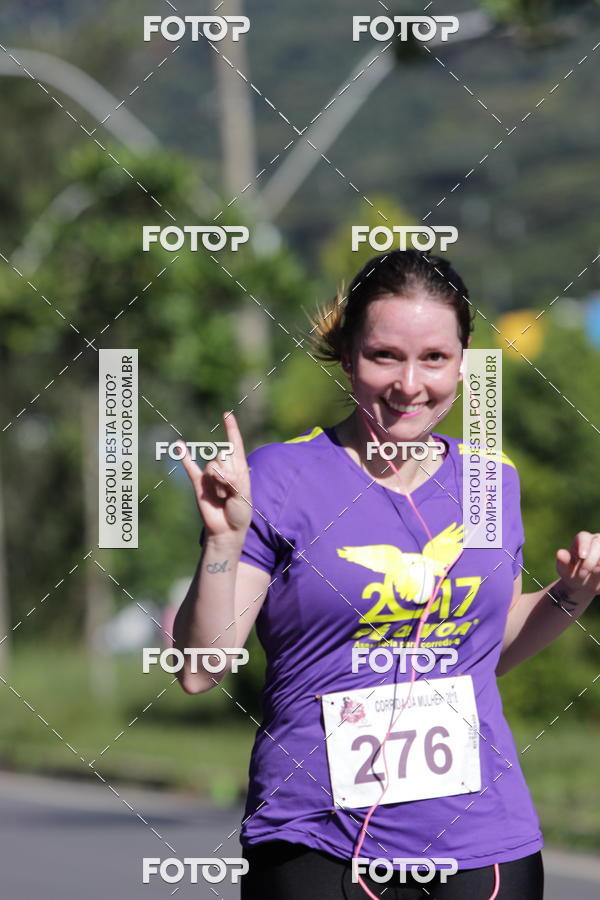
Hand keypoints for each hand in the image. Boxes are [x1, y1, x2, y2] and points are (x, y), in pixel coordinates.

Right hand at [176, 411, 252, 538]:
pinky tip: (178, 445)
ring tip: (222, 496)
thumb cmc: (240, 513)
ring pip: (212, 466)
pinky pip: (190, 467)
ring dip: (218, 483)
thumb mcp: (243, 497)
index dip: (232, 429)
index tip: (227, 414)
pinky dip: (184, 456)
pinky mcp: (198, 483)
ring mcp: (210, 475)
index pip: (235, 444)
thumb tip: (218, 473)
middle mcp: (224, 468)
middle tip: (230, 493)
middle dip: (228, 475)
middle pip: (222, 456)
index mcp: (238, 468)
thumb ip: (233, 482)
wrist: (226, 530)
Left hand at [555, 532, 599, 597]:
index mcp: (581, 540)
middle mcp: (596, 542)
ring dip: (599, 562)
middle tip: (582, 573)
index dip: (583, 545)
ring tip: (594, 572)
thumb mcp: (565, 570)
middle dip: (591, 559)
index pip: (584, 537)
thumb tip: (560, 553)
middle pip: (597, 544)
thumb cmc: (572, 574)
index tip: (582, 556)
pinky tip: (599, 575)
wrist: (583, 586)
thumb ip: (563, 562)